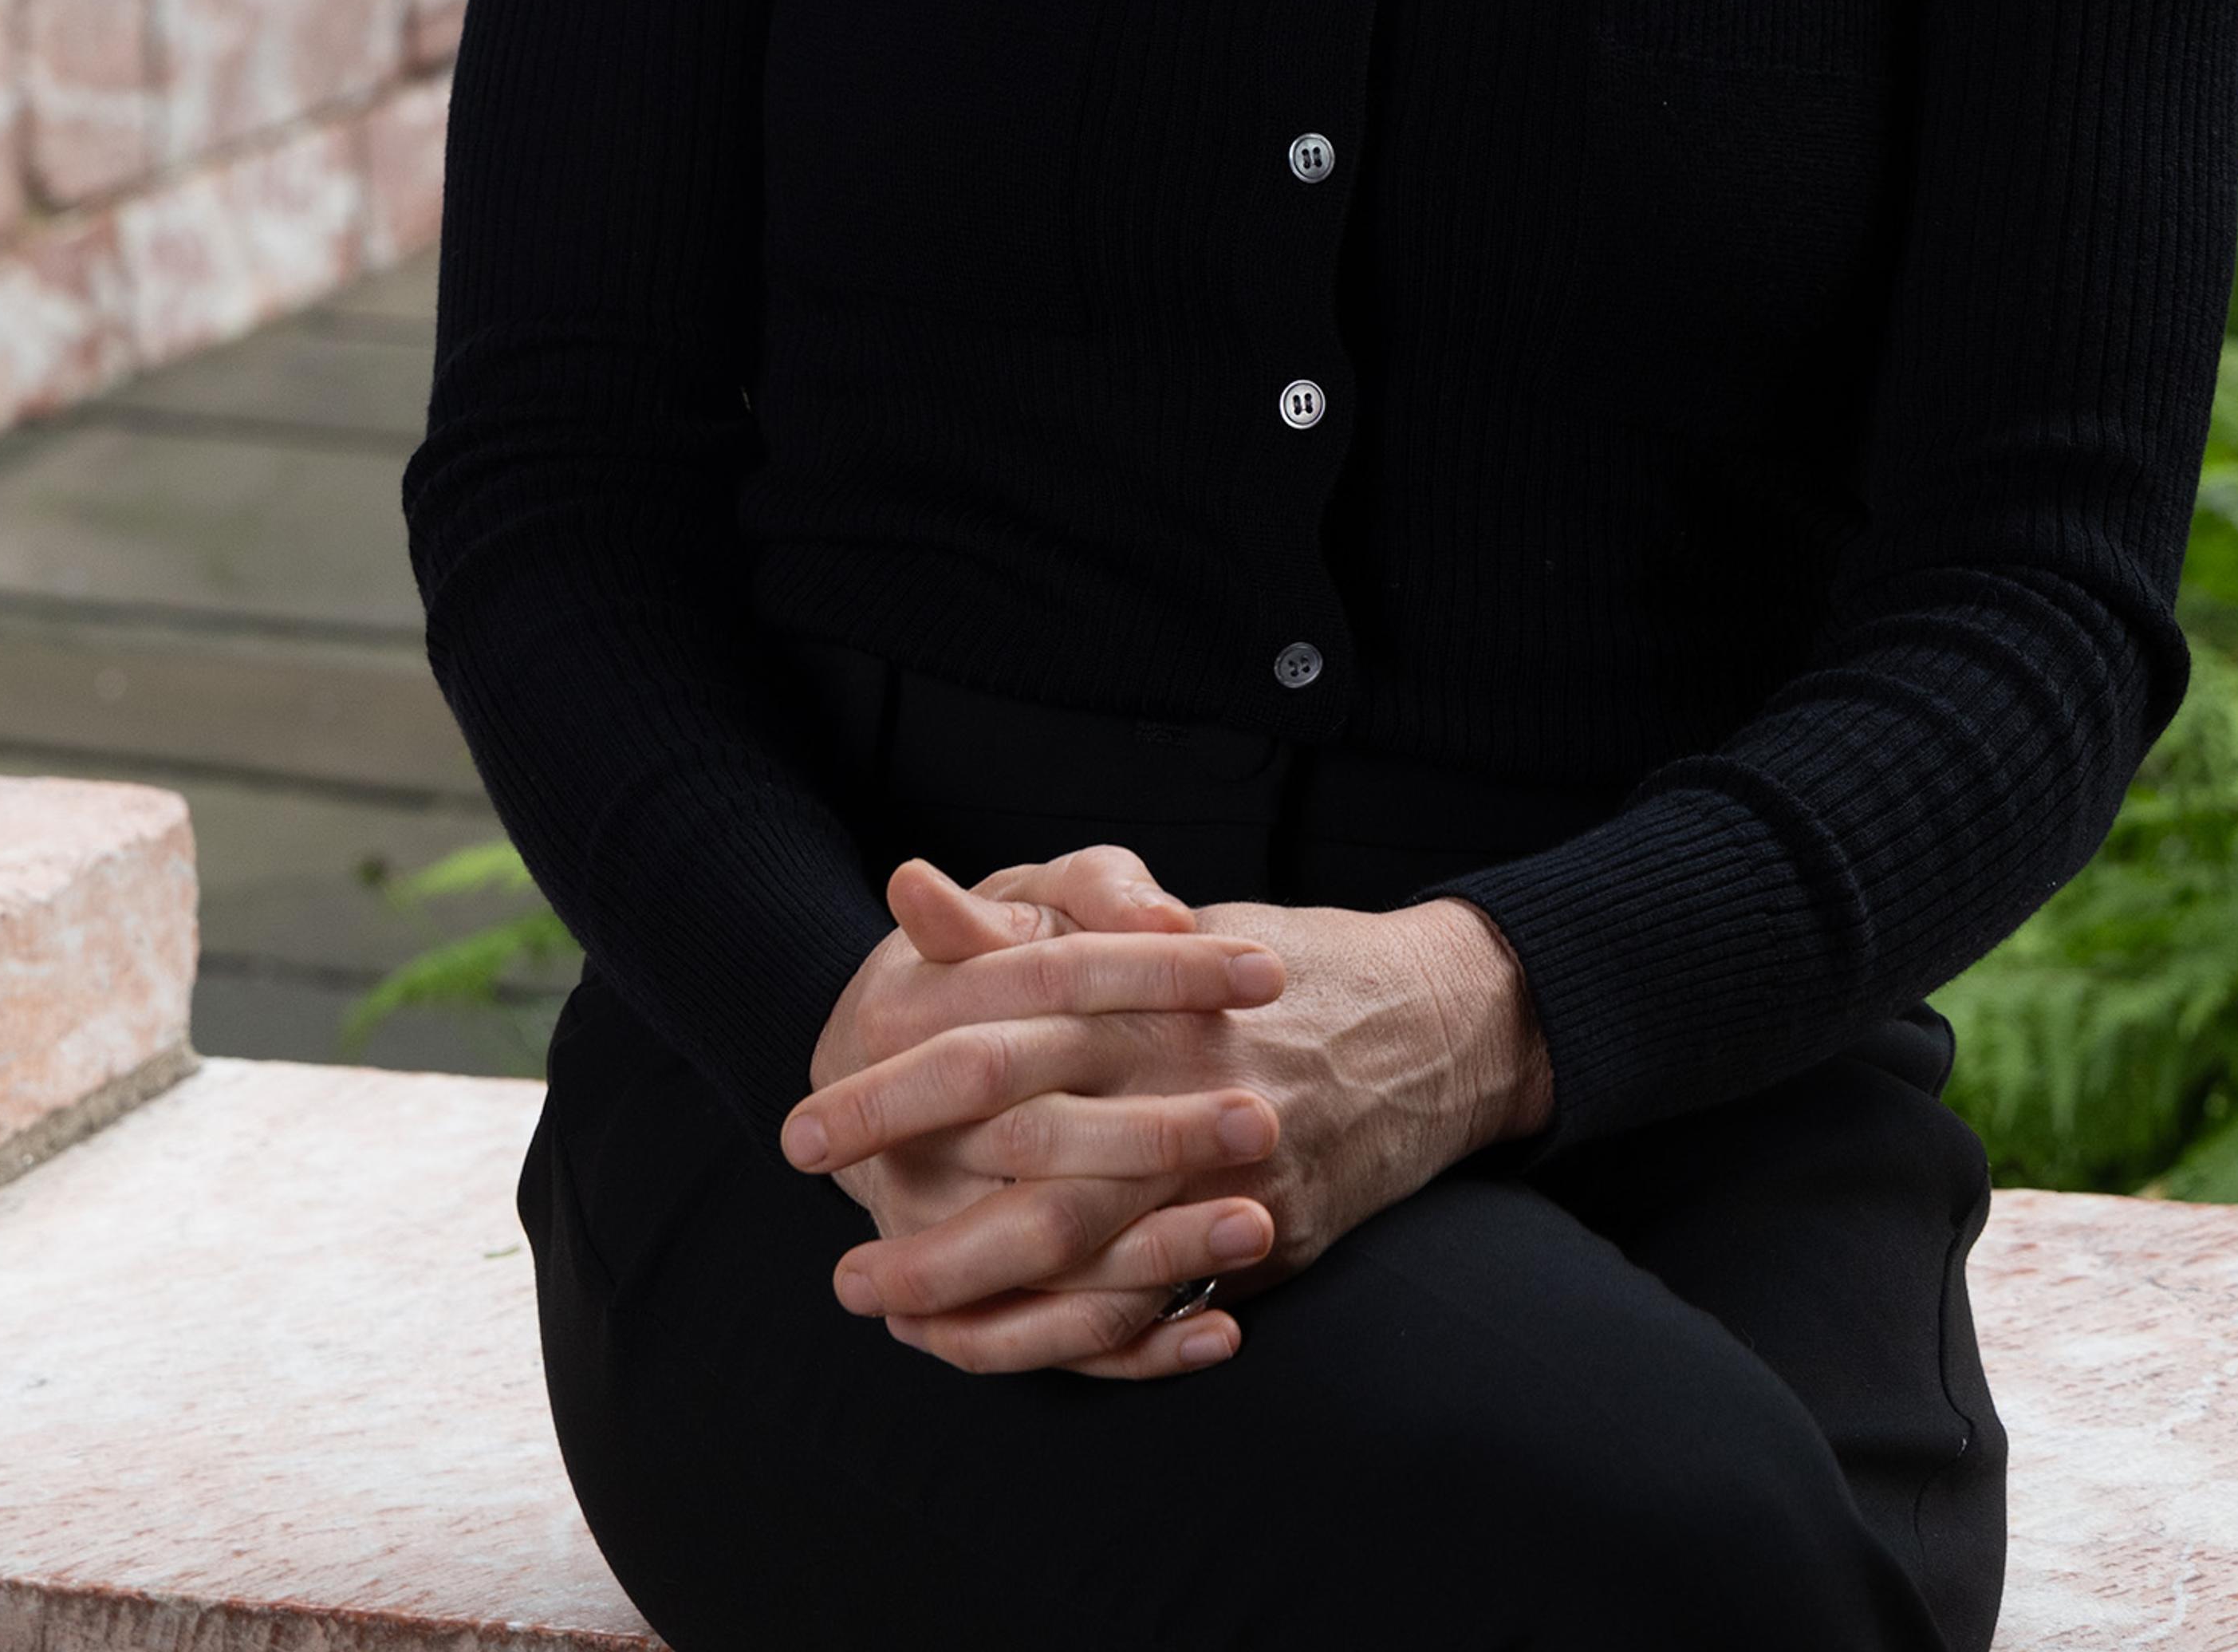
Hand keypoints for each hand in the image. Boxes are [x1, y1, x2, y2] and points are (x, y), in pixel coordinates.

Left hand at [785, 848, 1550, 1380]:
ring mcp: (1228, 1169)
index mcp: (1138, 994)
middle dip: (916, 1210)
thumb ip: (1020, 923)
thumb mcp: (1144, 923)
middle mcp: (1178, 1080)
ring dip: (968, 1291)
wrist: (1435, 1023)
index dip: (888, 1086)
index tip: (802, 1119)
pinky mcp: (1273, 1238)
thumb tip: (906, 890)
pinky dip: (1067, 1339)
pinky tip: (991, 1348)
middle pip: (1018, 1156)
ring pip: (1078, 1249)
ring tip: (879, 1310)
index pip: (985, 1040)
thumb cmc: (1263, 965)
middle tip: (826, 1247)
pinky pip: (1155, 1306)